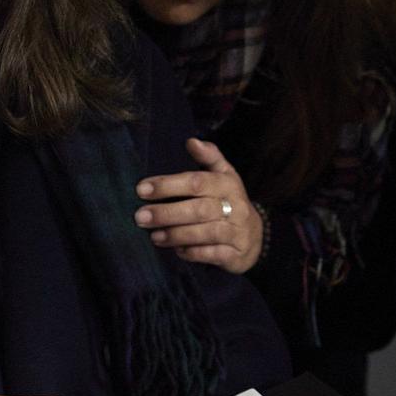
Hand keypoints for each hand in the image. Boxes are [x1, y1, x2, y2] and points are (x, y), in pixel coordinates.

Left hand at [135, 138, 263, 272]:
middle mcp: (235, 207)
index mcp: (228, 185)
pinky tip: (177, 251)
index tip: (141, 189)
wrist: (255, 236)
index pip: (197, 182)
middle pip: (199, 209)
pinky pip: (213, 254)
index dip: (168, 185)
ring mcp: (237, 232)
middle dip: (167, 213)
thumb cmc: (230, 201)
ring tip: (154, 236)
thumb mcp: (224, 176)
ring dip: (177, 235)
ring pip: (206, 233)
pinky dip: (193, 253)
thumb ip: (209, 157)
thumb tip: (191, 141)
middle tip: (141, 217)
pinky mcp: (235, 254)